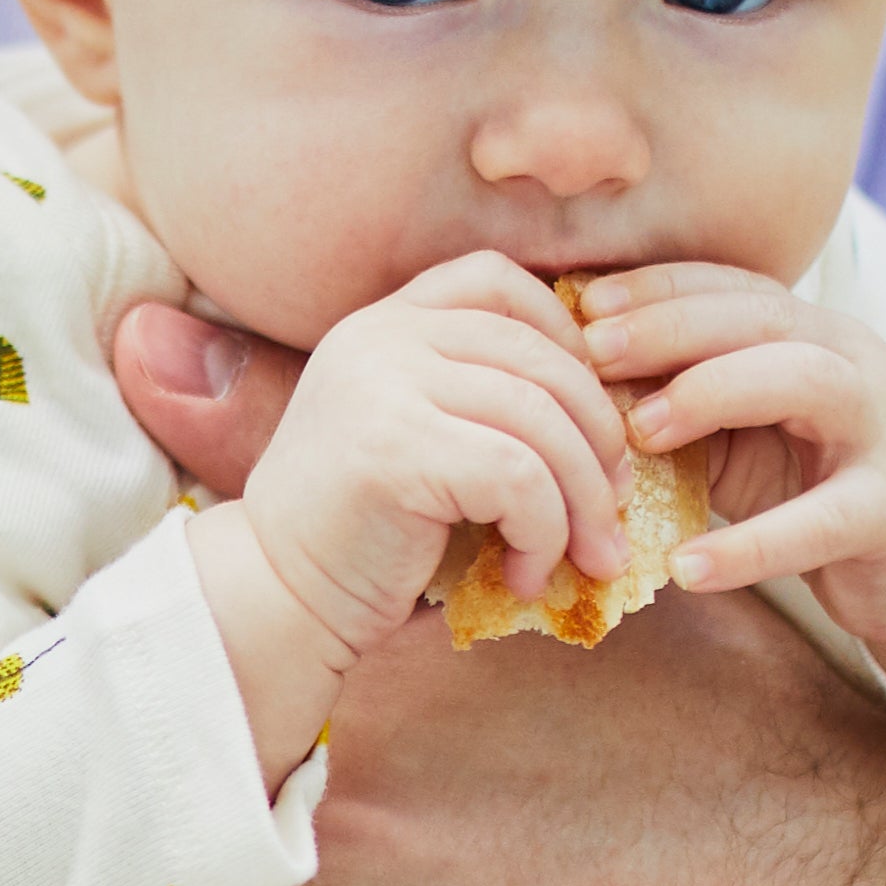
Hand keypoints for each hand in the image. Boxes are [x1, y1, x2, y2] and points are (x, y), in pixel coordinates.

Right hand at [191, 254, 631, 765]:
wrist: (272, 603)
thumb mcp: (415, 439)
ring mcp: (382, 387)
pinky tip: (523, 574)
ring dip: (583, 500)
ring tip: (585, 556)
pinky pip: (519, 478)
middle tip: (612, 511)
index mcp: (380, 324)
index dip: (564, 337)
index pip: (496, 282)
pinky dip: (545, 533)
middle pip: (540, 357)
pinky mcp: (396, 451)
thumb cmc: (358, 539)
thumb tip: (607, 407)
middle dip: (600, 440)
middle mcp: (378, 338)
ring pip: (541, 422)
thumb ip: (476, 398)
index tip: (588, 416)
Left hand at [575, 266, 885, 736]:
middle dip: (671, 327)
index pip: (732, 287)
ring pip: (808, 382)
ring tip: (640, 434)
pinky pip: (823, 521)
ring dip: (714, 395)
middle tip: (591, 353)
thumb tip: (570, 384)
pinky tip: (686, 569)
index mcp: (812, 332)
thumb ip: (680, 402)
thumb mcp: (743, 433)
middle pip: (764, 318)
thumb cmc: (816, 483)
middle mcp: (854, 362)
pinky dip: (751, 547)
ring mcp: (884, 431)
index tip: (580, 302)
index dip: (658, 287)